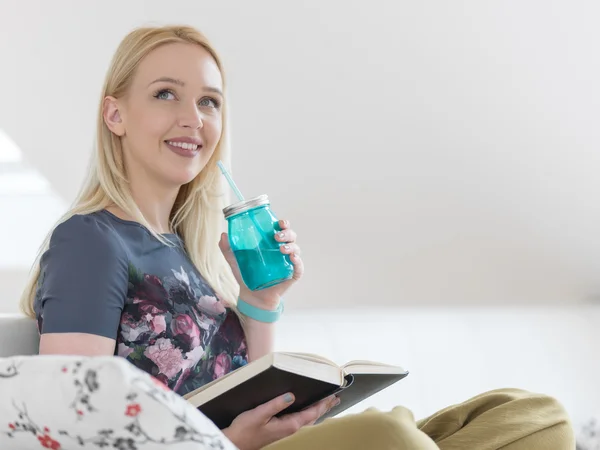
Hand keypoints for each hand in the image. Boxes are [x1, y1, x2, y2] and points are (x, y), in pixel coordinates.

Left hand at [219, 219, 302, 309]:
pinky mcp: (292, 275)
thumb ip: (228, 249)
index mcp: (271, 243)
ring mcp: (288, 263)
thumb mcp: (235, 261)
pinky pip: (299, 267)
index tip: (279, 223)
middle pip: (291, 236)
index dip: (283, 224)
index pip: (281, 229)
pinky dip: (298, 262)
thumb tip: (223, 235)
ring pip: (296, 249)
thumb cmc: (246, 275)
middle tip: (277, 236)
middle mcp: (282, 251)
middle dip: (287, 233)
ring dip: (291, 246)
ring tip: (281, 249)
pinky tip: (293, 258)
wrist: (251, 296)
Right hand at [222, 392, 339, 449]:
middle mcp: (291, 429)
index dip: (323, 404)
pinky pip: (301, 421)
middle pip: (313, 417)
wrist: (235, 442)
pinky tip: (308, 411)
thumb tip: (291, 395)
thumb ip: (275, 404)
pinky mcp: (281, 430)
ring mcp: (286, 431)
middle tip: (336, 398)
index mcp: (289, 425)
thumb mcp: (259, 414)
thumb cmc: (245, 429)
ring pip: (308, 420)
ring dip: (318, 411)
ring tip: (327, 404)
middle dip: (324, 407)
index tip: (333, 396)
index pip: (311, 413)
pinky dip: (309, 414)